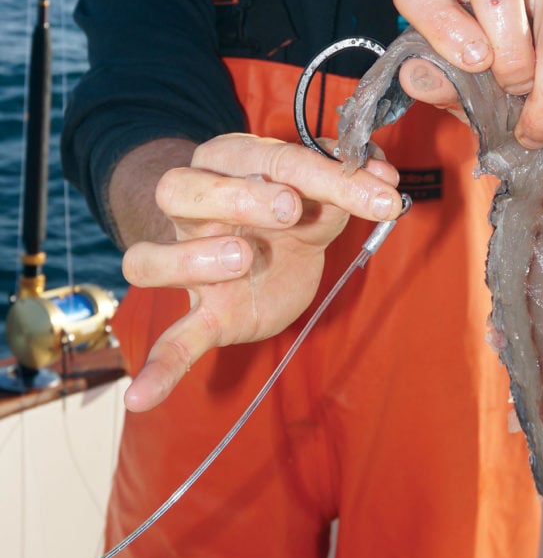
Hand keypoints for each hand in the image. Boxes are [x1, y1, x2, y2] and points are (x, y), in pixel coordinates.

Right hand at [121, 133, 400, 410]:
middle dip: (238, 196)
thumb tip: (385, 172)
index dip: (327, 176)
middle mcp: (194, 206)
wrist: (270, 256)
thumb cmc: (293, 211)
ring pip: (149, 258)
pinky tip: (142, 397)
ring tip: (242, 260)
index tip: (378, 194)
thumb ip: (352, 179)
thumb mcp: (326, 190)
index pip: (271, 159)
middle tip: (290, 209)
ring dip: (192, 260)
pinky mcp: (203, 313)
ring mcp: (189, 261)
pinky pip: (171, 340)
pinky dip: (158, 368)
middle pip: (181, 189)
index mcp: (230, 161)